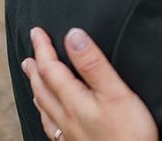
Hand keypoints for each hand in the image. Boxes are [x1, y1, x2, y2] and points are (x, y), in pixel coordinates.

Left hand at [22, 27, 156, 140]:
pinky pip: (50, 124)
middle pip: (43, 87)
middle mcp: (66, 117)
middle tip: (31, 48)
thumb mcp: (115, 92)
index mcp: (74, 100)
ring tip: (33, 74)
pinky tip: (49, 112)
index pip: (51, 69)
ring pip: (44, 106)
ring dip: (37, 86)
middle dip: (36, 65)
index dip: (43, 48)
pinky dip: (44, 109)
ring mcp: (68, 134)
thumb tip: (73, 34)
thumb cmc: (130, 132)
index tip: (37, 30)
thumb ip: (93, 63)